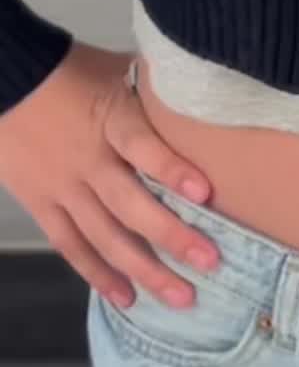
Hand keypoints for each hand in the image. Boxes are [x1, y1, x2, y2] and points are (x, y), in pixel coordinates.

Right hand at [0, 44, 218, 309]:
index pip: (141, 144)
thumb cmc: (71, 70)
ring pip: (104, 236)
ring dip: (144, 269)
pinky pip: (70, 245)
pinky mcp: (41, 203)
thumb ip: (155, 88)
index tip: (205, 193)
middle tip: (210, 263)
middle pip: (130, 204)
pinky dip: (97, 274)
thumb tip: (205, 89)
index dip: (171, 169)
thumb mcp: (116, 68)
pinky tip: (126, 298)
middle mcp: (88, 159)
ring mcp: (63, 187)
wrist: (4, 77)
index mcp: (110, 118)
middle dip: (171, 236)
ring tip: (181, 296)